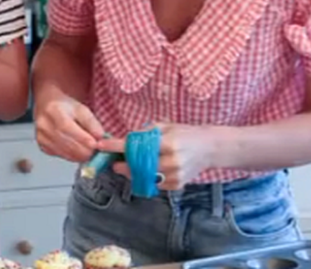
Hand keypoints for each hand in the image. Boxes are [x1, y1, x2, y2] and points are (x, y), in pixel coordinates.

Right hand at [34, 93, 105, 162]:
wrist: (48, 107)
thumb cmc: (65, 107)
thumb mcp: (82, 109)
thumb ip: (92, 123)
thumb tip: (100, 138)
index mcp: (53, 111)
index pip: (66, 127)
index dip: (82, 138)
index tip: (95, 144)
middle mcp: (44, 125)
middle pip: (66, 143)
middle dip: (85, 150)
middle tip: (97, 149)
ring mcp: (41, 137)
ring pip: (65, 152)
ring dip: (81, 155)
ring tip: (89, 150)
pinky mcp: (42, 146)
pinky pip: (61, 156)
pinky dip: (73, 156)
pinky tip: (78, 150)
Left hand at [100, 123, 215, 189]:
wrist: (209, 148)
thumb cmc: (185, 134)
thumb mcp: (165, 126)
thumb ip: (144, 134)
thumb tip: (123, 140)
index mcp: (168, 143)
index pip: (136, 145)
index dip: (115, 146)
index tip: (101, 146)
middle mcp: (172, 160)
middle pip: (138, 166)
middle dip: (122, 164)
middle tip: (114, 162)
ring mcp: (176, 175)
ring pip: (144, 177)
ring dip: (131, 173)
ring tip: (126, 167)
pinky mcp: (178, 184)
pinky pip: (155, 184)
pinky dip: (145, 179)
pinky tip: (143, 172)